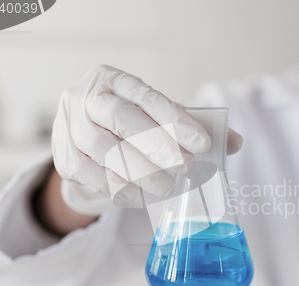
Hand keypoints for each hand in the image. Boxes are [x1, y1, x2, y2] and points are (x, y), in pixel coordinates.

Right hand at [52, 65, 242, 214]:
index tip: (204, 142)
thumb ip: (192, 126)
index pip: (147, 96)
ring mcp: (69, 126)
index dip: (176, 120)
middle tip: (187, 166)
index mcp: (113, 79)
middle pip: (122, 121)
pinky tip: (137, 193)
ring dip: (140, 171)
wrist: (85, 134)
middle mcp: (86, 97)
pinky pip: (89, 174)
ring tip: (167, 186)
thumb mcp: (157, 116)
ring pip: (105, 150)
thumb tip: (235, 142)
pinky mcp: (63, 156)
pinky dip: (116, 185)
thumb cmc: (129, 122)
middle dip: (158, 146)